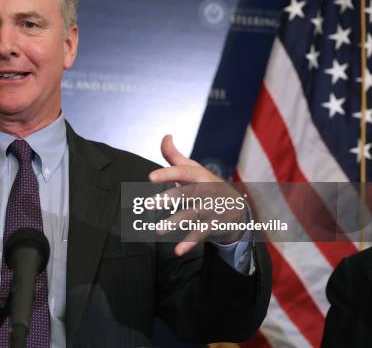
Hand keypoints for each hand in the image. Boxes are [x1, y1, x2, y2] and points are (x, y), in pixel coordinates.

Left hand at [148, 135, 246, 255]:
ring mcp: (211, 209)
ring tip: (156, 231)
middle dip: (167, 198)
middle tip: (148, 205)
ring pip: (190, 215)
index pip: (182, 172)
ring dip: (174, 223)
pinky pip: (200, 234)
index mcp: (199, 175)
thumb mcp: (194, 169)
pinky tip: (177, 251)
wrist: (238, 208)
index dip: (167, 173)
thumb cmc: (208, 185)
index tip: (150, 177)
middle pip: (186, 194)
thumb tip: (166, 136)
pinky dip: (189, 243)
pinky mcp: (213, 225)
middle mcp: (206, 191)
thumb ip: (176, 156)